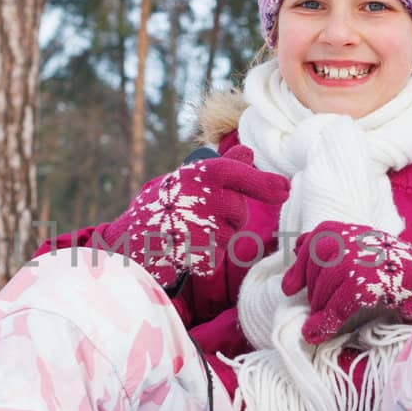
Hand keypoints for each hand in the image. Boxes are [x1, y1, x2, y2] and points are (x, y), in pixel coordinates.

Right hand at [95, 147, 288, 288]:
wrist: (125, 240)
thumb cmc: (162, 208)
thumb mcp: (188, 181)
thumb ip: (221, 169)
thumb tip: (249, 153)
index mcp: (199, 173)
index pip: (236, 174)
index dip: (263, 183)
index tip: (285, 190)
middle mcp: (200, 195)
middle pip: (237, 212)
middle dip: (227, 218)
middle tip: (197, 216)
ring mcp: (197, 224)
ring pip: (228, 236)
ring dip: (215, 238)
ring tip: (186, 232)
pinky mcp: (193, 252)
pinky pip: (215, 257)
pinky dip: (203, 257)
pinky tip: (182, 248)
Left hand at [281, 221, 411, 343]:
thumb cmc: (392, 264)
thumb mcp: (360, 243)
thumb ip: (330, 243)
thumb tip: (295, 247)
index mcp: (339, 229)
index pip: (307, 247)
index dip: (297, 271)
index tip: (290, 289)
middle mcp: (342, 241)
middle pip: (312, 275)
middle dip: (315, 296)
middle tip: (324, 309)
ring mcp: (351, 261)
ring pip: (320, 294)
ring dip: (320, 312)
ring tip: (326, 321)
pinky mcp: (361, 284)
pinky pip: (334, 310)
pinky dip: (324, 325)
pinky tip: (316, 334)